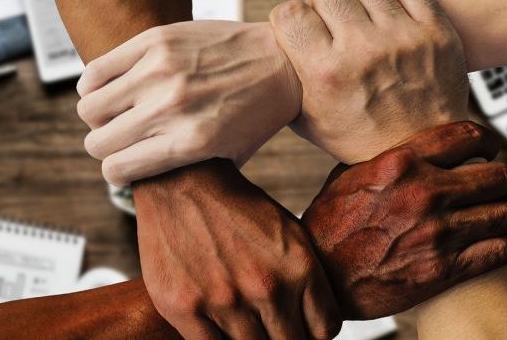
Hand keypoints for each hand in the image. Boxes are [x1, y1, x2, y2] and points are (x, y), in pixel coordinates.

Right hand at [75, 21, 299, 185]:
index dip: (116, 173)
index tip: (123, 168)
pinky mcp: (155, 41)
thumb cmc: (258, 113)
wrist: (283, 63)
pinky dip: (94, 84)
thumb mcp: (230, 157)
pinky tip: (114, 87)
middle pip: (98, 141)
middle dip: (105, 147)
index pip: (118, 168)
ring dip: (99, 116)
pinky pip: (96, 70)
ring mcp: (161, 71)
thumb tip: (147, 183)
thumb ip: (189, 172)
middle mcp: (172, 108)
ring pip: (89, 106)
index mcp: (191, 142)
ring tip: (118, 113)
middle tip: (121, 140)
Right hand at [133, 159, 340, 339]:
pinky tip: (219, 326)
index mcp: (299, 267)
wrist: (182, 181)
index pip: (323, 330)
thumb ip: (306, 278)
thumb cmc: (238, 209)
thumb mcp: (289, 233)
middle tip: (272, 326)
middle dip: (284, 337)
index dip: (314, 333)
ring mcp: (224, 300)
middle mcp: (266, 287)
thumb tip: (317, 326)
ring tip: (244, 320)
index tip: (302, 327)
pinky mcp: (184, 308)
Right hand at [270, 0, 468, 162]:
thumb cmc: (360, 137)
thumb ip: (288, 81)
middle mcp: (363, 51)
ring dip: (356, 0)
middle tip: (332, 28)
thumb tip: (272, 49)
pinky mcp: (435, 31)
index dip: (291, 19)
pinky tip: (385, 17)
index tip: (300, 30)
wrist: (422, 150)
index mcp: (326, 74)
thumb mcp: (310, 120)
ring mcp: (402, 38)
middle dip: (323, 8)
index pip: (290, 13)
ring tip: (361, 23)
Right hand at [303, 121, 506, 318]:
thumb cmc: (330, 229)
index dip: (487, 141)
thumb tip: (409, 148)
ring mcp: (438, 233)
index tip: (489, 150)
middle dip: (502, 181)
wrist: (323, 280)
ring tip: (501, 218)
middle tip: (496, 187)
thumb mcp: (348, 178)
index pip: (468, 137)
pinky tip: (503, 243)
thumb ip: (384, 159)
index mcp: (401, 164)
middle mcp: (424, 194)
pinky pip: (503, 250)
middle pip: (499, 176)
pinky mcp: (445, 269)